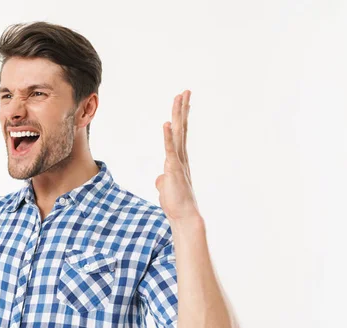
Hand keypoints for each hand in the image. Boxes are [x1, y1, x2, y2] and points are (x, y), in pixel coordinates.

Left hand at [155, 90, 200, 221]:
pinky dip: (168, 137)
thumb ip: (164, 178)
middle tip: (185, 91)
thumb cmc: (175, 202)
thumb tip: (161, 177)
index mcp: (178, 159)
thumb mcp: (166, 187)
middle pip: (181, 128)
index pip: (180, 133)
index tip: (183, 102)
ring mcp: (178, 161)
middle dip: (182, 109)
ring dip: (178, 115)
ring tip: (180, 98)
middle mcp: (181, 156)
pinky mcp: (174, 169)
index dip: (181, 117)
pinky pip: (170, 150)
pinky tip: (167, 124)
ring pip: (178, 133)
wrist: (183, 216)